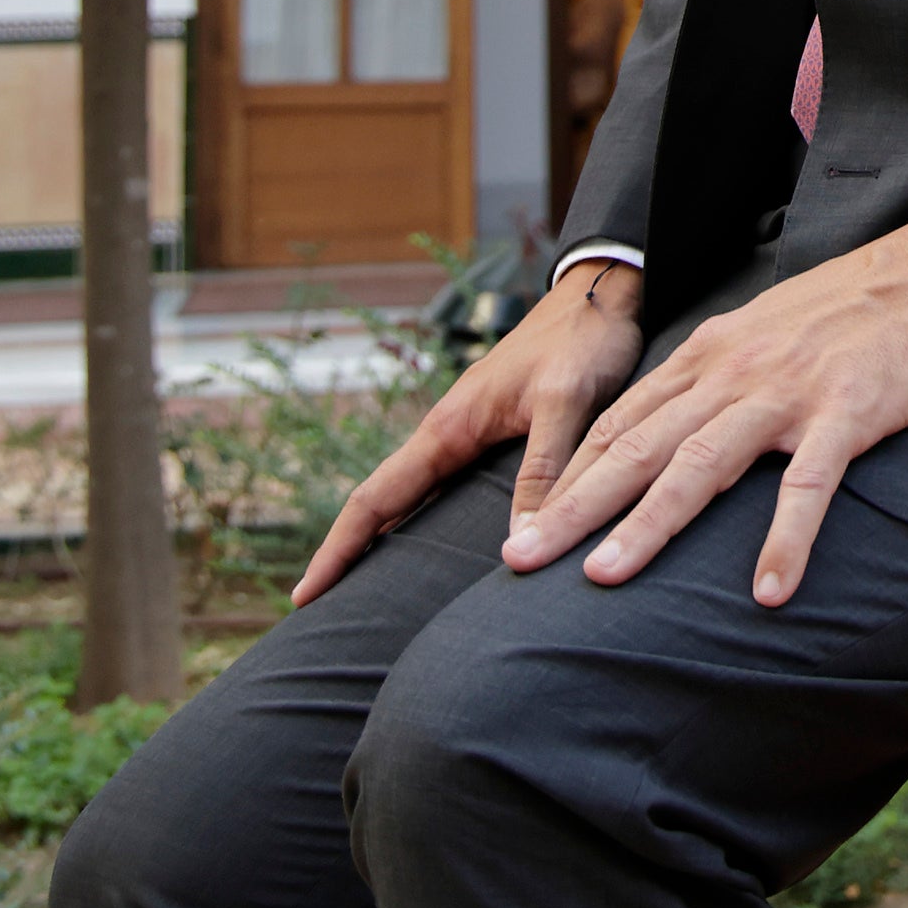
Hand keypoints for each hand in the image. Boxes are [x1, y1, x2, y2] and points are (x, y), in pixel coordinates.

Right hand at [288, 258, 645, 608]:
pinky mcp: (494, 434)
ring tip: (364, 599)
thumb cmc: (583, 340)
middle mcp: (448, 432)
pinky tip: (433, 551)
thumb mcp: (566, 403)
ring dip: (383, 542)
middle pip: (383, 504)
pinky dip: (423, 521)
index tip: (303, 597)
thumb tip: (517, 549)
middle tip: (318, 615)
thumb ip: (544, 470)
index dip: (339, 549)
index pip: (376, 496)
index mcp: (449, 426)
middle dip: (347, 555)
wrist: (603, 293)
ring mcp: (468, 433)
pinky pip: (445, 488)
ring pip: (413, 497)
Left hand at [507, 200, 907, 607]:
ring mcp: (788, 393)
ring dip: (649, 524)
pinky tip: (771, 591)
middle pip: (639, 448)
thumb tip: (672, 427)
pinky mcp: (848, 412)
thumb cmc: (853, 311)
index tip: (524, 527)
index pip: (623, 424)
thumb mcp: (764, 332)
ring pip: (702, 464)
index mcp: (711, 355)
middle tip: (521, 559)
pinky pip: (810, 485)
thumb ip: (717, 378)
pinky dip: (786, 539)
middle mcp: (734, 373)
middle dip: (574, 507)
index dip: (569, 477)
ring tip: (604, 579)